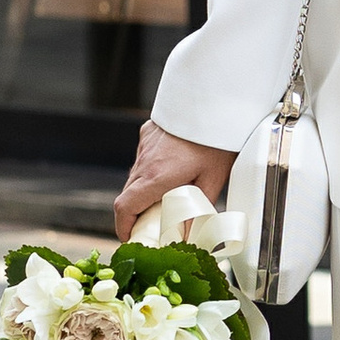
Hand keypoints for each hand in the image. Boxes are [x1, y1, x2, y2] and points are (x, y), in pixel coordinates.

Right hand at [114, 125, 231, 240]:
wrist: (214, 102)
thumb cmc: (216, 139)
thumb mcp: (213, 179)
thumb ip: (200, 208)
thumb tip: (192, 233)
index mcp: (157, 177)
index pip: (125, 208)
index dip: (123, 227)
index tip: (131, 237)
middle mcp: (145, 162)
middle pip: (127, 196)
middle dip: (135, 214)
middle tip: (153, 225)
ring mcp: (144, 146)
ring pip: (134, 177)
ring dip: (143, 192)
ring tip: (166, 198)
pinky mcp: (148, 134)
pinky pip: (143, 159)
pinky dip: (150, 171)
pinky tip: (172, 171)